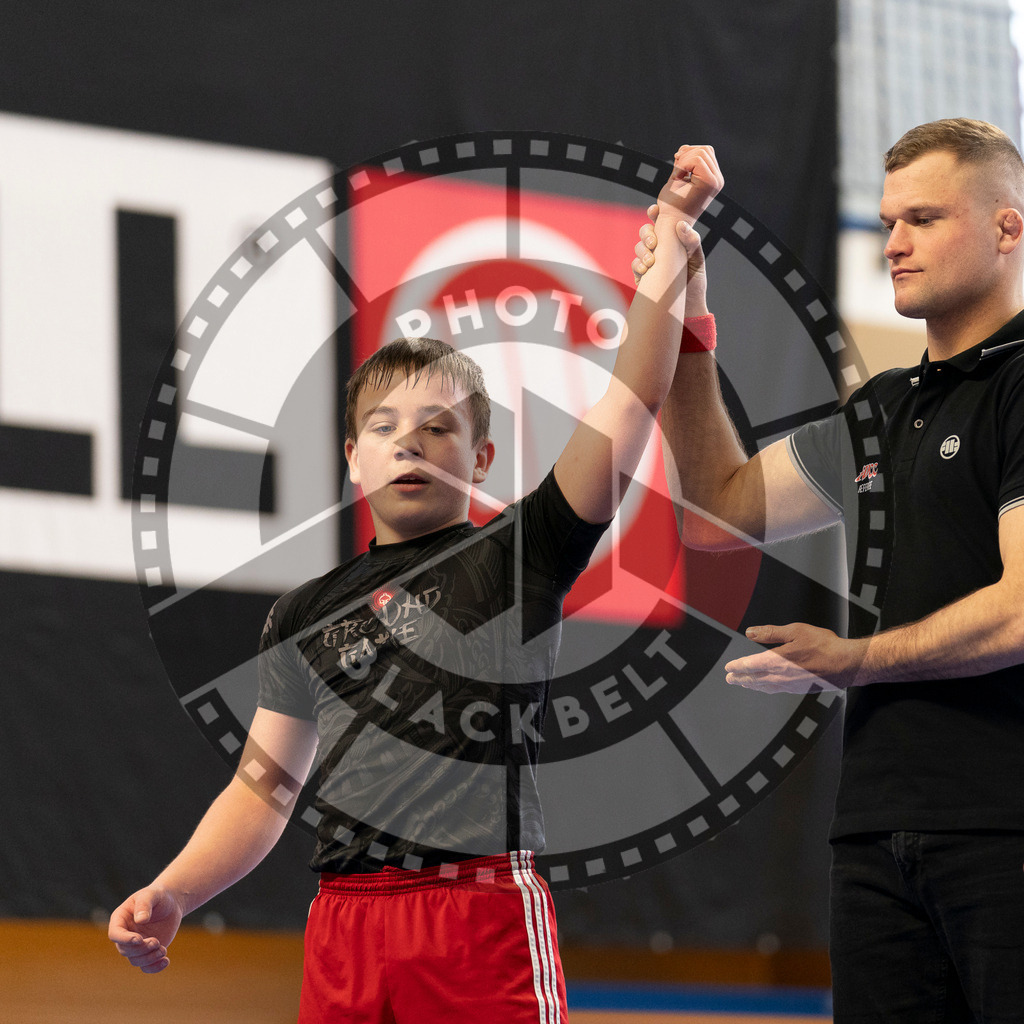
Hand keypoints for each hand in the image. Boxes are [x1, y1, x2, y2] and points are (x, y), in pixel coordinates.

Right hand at [108, 885, 184, 973]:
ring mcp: (135, 945)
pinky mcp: (147, 952)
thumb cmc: (158, 896)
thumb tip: (141, 920)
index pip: (115, 934)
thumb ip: (144, 905)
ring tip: (163, 950)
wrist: (170, 904)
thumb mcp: (151, 895)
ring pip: (135, 960)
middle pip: (126, 950)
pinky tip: (165, 961)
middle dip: (141, 949)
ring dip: (149, 958)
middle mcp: (125, 935)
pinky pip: (146, 966)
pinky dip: (154, 967)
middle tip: (156, 941)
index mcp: (120, 920)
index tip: (139, 939)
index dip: (124, 939)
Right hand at [632, 202, 708, 316]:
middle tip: (654, 242)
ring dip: (642, 252)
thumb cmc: (695, 283)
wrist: (688, 309)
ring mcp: (651, 262)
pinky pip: (635, 267)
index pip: (661, 222)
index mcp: (674, 240)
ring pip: (638, 249)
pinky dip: (638, 267)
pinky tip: (645, 272)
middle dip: (646, 234)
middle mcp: (660, 249)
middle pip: (646, 233)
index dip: (655, 214)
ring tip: (651, 262)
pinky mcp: (644, 277)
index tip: (654, 211)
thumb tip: (682, 225)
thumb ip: (692, 242)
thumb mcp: (697, 260)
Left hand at [657, 144, 723, 227]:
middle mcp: (718, 180)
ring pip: (702, 151)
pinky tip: (677, 178)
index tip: (677, 168)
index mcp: (713, 178)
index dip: (688, 153)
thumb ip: (683, 162)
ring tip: (677, 177)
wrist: (671, 222)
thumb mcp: (678, 177)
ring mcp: (716, 182)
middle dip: (686, 155)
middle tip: (676, 173)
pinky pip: (697, 158)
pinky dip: (682, 164)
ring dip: (683, 161)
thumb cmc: (672, 204)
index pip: (705, 151)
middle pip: (705, 149)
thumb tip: (684, 148)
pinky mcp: (710, 183)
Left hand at [724, 622, 869, 692]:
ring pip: (764, 687)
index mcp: (777, 661)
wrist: (847, 664)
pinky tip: (767, 687)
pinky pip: (776, 690)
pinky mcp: (799, 689)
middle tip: (730, 679)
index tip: (728, 667)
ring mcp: (790, 685)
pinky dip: (766, 689)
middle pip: (754, 679)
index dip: (737, 666)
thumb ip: (771, 633)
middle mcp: (781, 676)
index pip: (750, 665)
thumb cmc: (824, 645)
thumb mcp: (795, 631)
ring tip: (744, 684)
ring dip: (752, 685)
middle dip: (740, 678)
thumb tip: (750, 632)